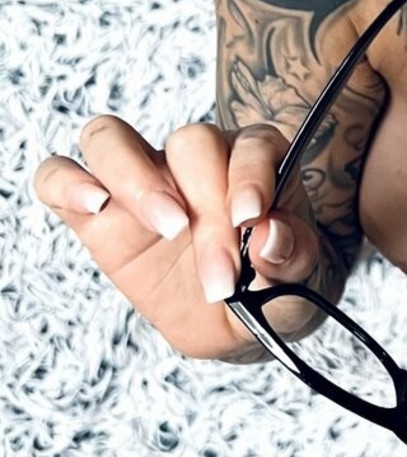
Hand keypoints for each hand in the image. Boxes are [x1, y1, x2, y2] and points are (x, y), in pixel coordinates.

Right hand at [34, 117, 323, 359]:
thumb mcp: (298, 278)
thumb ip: (293, 253)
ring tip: (165, 228)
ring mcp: (142, 179)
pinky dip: (66, 182)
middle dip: (206, 206)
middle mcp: (197, 157)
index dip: (251, 174)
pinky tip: (92, 207)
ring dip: (135, 176)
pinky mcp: (97, 214)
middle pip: (190, 141)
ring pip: (113, 137)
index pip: (251, 144)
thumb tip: (270, 234)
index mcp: (255, 159)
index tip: (251, 219)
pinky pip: (59, 174)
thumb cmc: (272, 284)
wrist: (235, 319)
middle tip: (219, 276)